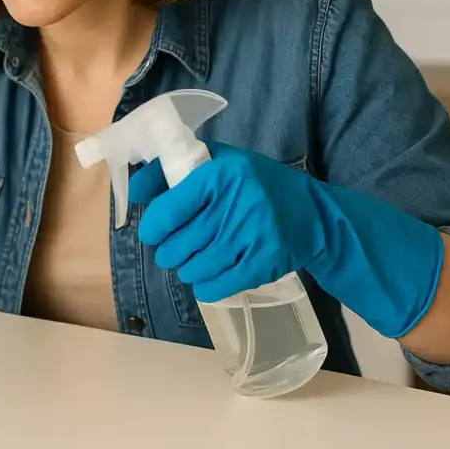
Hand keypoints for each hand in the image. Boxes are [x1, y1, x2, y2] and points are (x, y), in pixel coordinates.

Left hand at [129, 141, 443, 338]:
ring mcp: (251, 236)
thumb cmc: (257, 183)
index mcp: (220, 174)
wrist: (314, 214)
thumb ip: (174, 170)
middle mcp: (235, 204)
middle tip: (174, 248)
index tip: (153, 232)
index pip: (169, 209)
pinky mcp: (264, 263)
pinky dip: (205, 285)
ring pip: (195, 267)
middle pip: (178, 245)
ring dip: (186, 268)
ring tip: (192, 261)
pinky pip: (217, 285)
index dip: (153, 226)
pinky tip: (207, 277)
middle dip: (169, 251)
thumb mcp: (220, 162)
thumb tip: (134, 189)